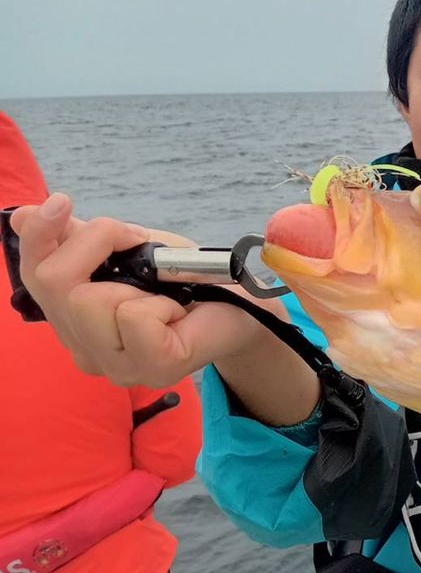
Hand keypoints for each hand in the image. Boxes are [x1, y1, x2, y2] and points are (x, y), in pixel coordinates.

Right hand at [11, 193, 273, 387]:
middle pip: (53, 283)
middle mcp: (87, 350)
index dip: (38, 236)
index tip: (60, 204)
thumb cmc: (188, 279)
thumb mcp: (132, 249)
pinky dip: (161, 303)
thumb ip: (81, 239)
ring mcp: (117, 367)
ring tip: (164, 293)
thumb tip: (23, 215)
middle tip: (136, 240)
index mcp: (74, 321)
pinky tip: (178, 313)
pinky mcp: (153, 368)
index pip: (33, 277)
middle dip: (95, 243)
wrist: (246, 304)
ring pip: (88, 301)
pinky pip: (133, 317)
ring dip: (134, 279)